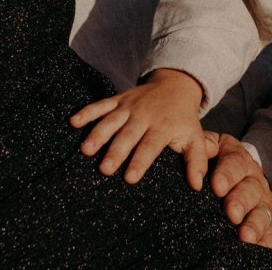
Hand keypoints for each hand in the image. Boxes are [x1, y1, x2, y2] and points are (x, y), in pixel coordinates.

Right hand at [69, 69, 206, 189]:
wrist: (176, 85)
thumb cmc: (183, 119)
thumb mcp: (195, 138)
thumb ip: (196, 161)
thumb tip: (197, 186)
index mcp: (163, 127)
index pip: (150, 146)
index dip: (140, 161)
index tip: (130, 178)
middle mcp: (145, 116)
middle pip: (128, 136)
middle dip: (116, 152)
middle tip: (104, 169)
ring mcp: (129, 106)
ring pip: (111, 121)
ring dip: (98, 134)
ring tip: (85, 151)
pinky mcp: (118, 99)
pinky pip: (101, 104)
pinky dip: (87, 112)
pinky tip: (73, 122)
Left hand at [204, 132, 271, 248]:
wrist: (221, 171)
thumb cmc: (208, 159)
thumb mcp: (205, 146)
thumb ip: (202, 146)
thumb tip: (200, 154)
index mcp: (238, 156)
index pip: (235, 161)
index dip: (228, 174)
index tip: (217, 187)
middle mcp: (253, 177)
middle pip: (251, 188)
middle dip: (241, 201)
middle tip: (231, 213)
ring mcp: (261, 199)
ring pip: (263, 210)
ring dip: (254, 223)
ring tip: (244, 235)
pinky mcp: (265, 218)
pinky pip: (269, 230)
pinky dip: (265, 240)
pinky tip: (259, 248)